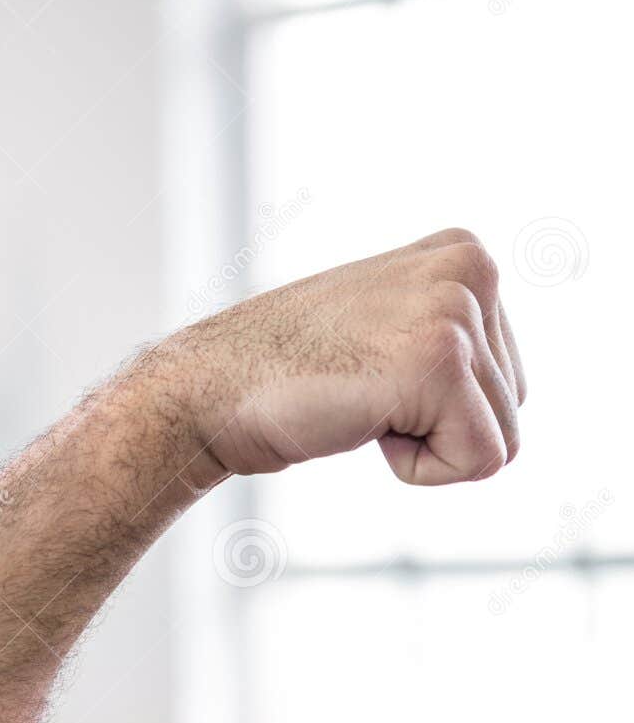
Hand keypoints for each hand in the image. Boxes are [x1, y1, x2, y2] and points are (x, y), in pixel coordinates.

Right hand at [171, 228, 525, 485]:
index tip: (371, 378)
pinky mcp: (440, 361)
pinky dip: (417, 469)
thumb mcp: (386, 328)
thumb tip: (506, 388)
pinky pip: (478, 461)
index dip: (438, 411)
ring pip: (500, 439)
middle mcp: (471, 267)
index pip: (508, 380)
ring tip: (359, 403)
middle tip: (362, 394)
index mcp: (465, 253)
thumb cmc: (287, 375)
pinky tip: (363, 424)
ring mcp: (456, 309)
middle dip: (438, 430)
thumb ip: (447, 336)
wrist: (211, 389)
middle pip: (512, 408)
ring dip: (423, 447)